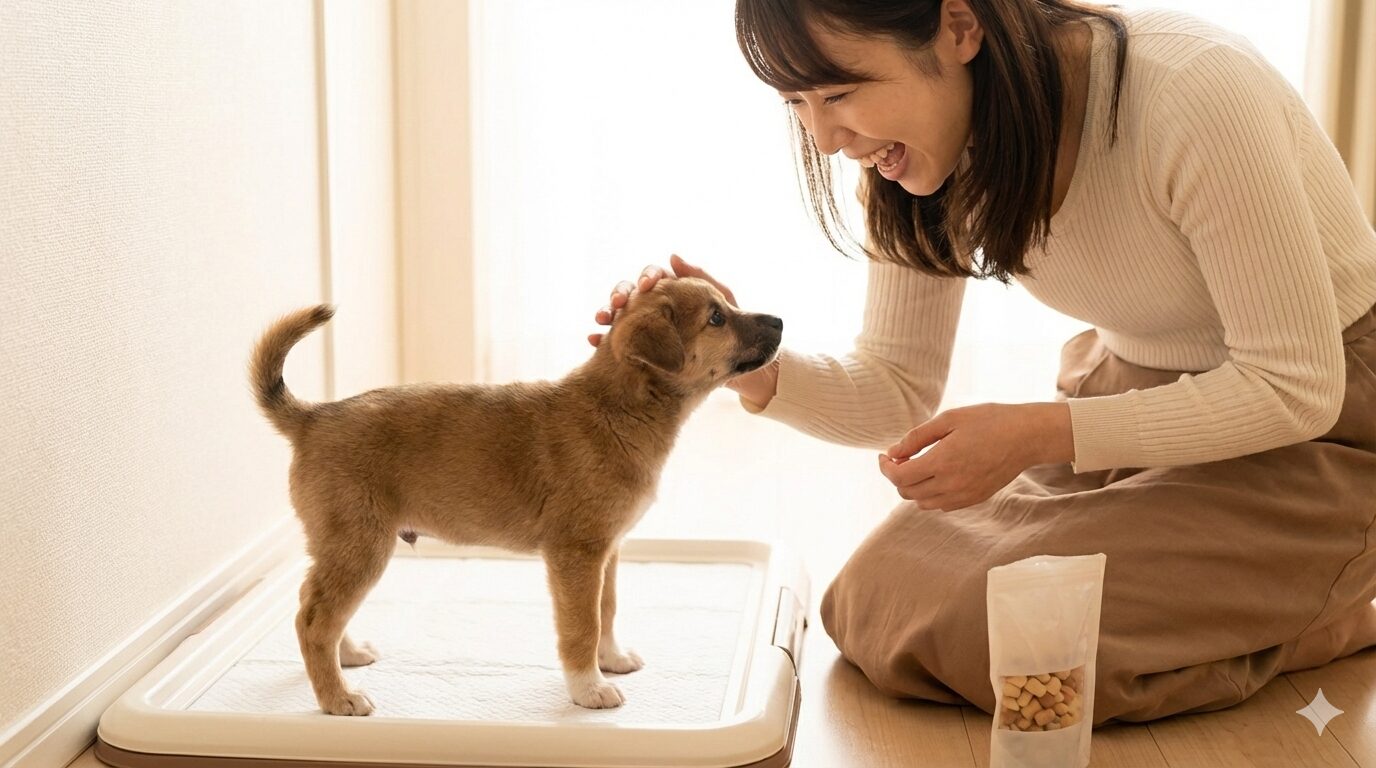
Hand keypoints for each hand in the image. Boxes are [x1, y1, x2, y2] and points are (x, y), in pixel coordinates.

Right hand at [586, 254, 735, 346]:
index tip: (646, 286)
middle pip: (631, 293)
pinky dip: (603, 339)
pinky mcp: (639, 349)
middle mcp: (657, 306)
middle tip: (618, 304)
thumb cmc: (731, 329)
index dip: (647, 278)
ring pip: (620, 315)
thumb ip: (701, 278)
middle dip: (621, 294)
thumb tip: (673, 257)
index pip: (654, 278)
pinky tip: (594, 340)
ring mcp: (646, 328)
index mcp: (673, 292)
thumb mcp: (722, 302)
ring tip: (602, 320)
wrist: (737, 366)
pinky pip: (617, 342)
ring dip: (609, 313)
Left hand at [877, 402, 1072, 510]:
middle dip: (896, 477)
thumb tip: (892, 452)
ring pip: (922, 503)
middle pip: (907, 492)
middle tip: (899, 458)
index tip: (884, 456)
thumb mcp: (949, 419)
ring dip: (912, 487)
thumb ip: (917, 437)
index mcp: (942, 462)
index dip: (885, 468)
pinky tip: (936, 476)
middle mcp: (951, 484)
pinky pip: (942, 505)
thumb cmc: (989, 421)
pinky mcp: (974, 499)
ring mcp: (964, 495)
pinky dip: (930, 495)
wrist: (1026, 437)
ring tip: (917, 466)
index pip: (899, 476)